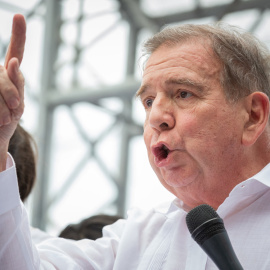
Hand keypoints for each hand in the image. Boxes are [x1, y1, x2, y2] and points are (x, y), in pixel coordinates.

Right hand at [0, 14, 25, 170]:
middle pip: (4, 73)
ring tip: (2, 119)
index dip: (18, 35)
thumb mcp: (17, 105)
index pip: (16, 52)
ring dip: (2, 106)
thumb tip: (12, 61)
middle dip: (9, 94)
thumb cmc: (6, 121)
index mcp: (9, 74)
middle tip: (14, 111)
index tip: (20, 17)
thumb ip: (16, 84)